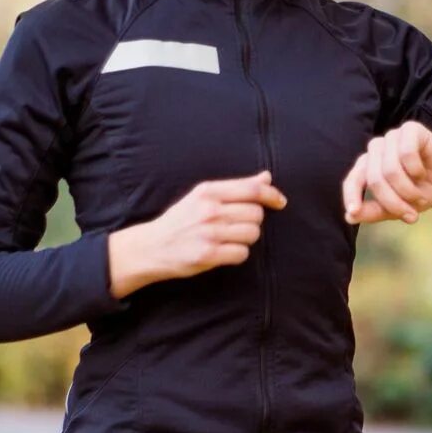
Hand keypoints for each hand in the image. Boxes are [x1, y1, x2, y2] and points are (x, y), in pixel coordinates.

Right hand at [139, 171, 287, 280]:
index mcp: (208, 192)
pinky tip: (224, 252)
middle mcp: (209, 210)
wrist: (151, 247)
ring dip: (247, 238)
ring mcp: (209, 233)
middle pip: (256, 213)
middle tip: (237, 226)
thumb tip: (266, 177)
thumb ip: (236, 188)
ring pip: (252, 233)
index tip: (280, 201)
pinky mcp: (208, 255)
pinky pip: (242, 253)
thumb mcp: (203, 197)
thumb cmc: (181, 220)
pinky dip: (237, 254)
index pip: (252, 189)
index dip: (272, 194)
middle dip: (253, 221)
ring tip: (229, 239)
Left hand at [342, 120, 431, 225]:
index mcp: (367, 167)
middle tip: (411, 215)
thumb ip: (374, 211)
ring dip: (408, 189)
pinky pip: (406, 153)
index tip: (353, 212)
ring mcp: (392, 138)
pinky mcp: (409, 129)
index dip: (351, 195)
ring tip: (419, 196)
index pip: (353, 180)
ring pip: (390, 168)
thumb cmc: (420, 192)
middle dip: (394, 202)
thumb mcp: (397, 208)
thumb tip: (350, 217)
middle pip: (375, 179)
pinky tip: (422, 172)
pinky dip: (416, 170)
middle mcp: (376, 150)